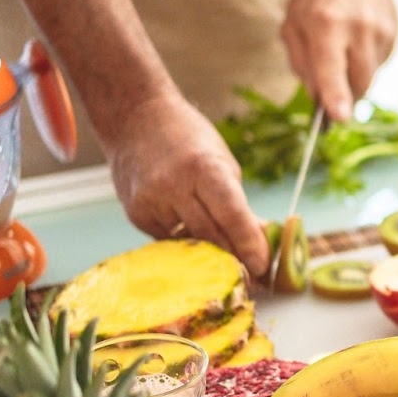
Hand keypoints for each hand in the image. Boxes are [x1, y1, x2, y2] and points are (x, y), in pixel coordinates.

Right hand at [104, 92, 269, 277]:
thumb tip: (258, 239)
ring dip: (210, 256)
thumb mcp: (223, 163)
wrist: (135, 118)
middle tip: (254, 278)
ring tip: (230, 266)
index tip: (263, 266)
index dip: (249, 244)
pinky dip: (185, 243)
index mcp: (204, 168)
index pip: (231, 215)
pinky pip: (167, 240)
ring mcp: (150, 201)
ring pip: (188, 243)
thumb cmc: (189, 138)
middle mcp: (173, 185)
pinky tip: (195, 240)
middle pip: (210, 235)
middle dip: (235, 259)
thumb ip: (237, 203)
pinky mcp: (134, 213)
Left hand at [280, 0, 397, 121]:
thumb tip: (318, 98)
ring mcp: (382, 30)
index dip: (336, 96)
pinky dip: (365, 60)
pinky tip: (357, 36)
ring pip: (370, 76)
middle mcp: (358, 28)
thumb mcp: (293, 23)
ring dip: (354, 75)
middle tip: (330, 85)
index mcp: (325, 24)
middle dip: (344, 94)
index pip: (331, 68)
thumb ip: (302, 63)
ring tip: (343, 44)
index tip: (339, 118)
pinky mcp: (395, 32)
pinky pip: (379, 63)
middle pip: (358, 84)